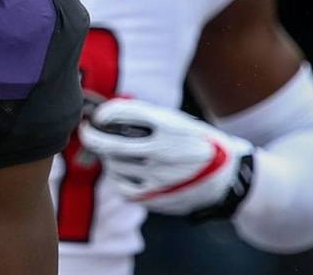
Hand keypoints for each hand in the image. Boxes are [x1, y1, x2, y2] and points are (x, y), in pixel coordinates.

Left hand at [79, 98, 253, 215]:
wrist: (226, 178)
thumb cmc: (195, 142)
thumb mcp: (177, 121)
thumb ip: (144, 116)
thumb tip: (105, 114)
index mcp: (170, 127)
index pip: (125, 114)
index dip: (105, 113)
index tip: (98, 115)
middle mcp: (164, 152)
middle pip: (110, 145)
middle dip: (91, 136)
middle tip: (85, 131)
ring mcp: (160, 178)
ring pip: (114, 167)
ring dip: (106, 157)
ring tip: (110, 152)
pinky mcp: (157, 198)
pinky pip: (123, 188)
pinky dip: (117, 178)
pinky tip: (121, 171)